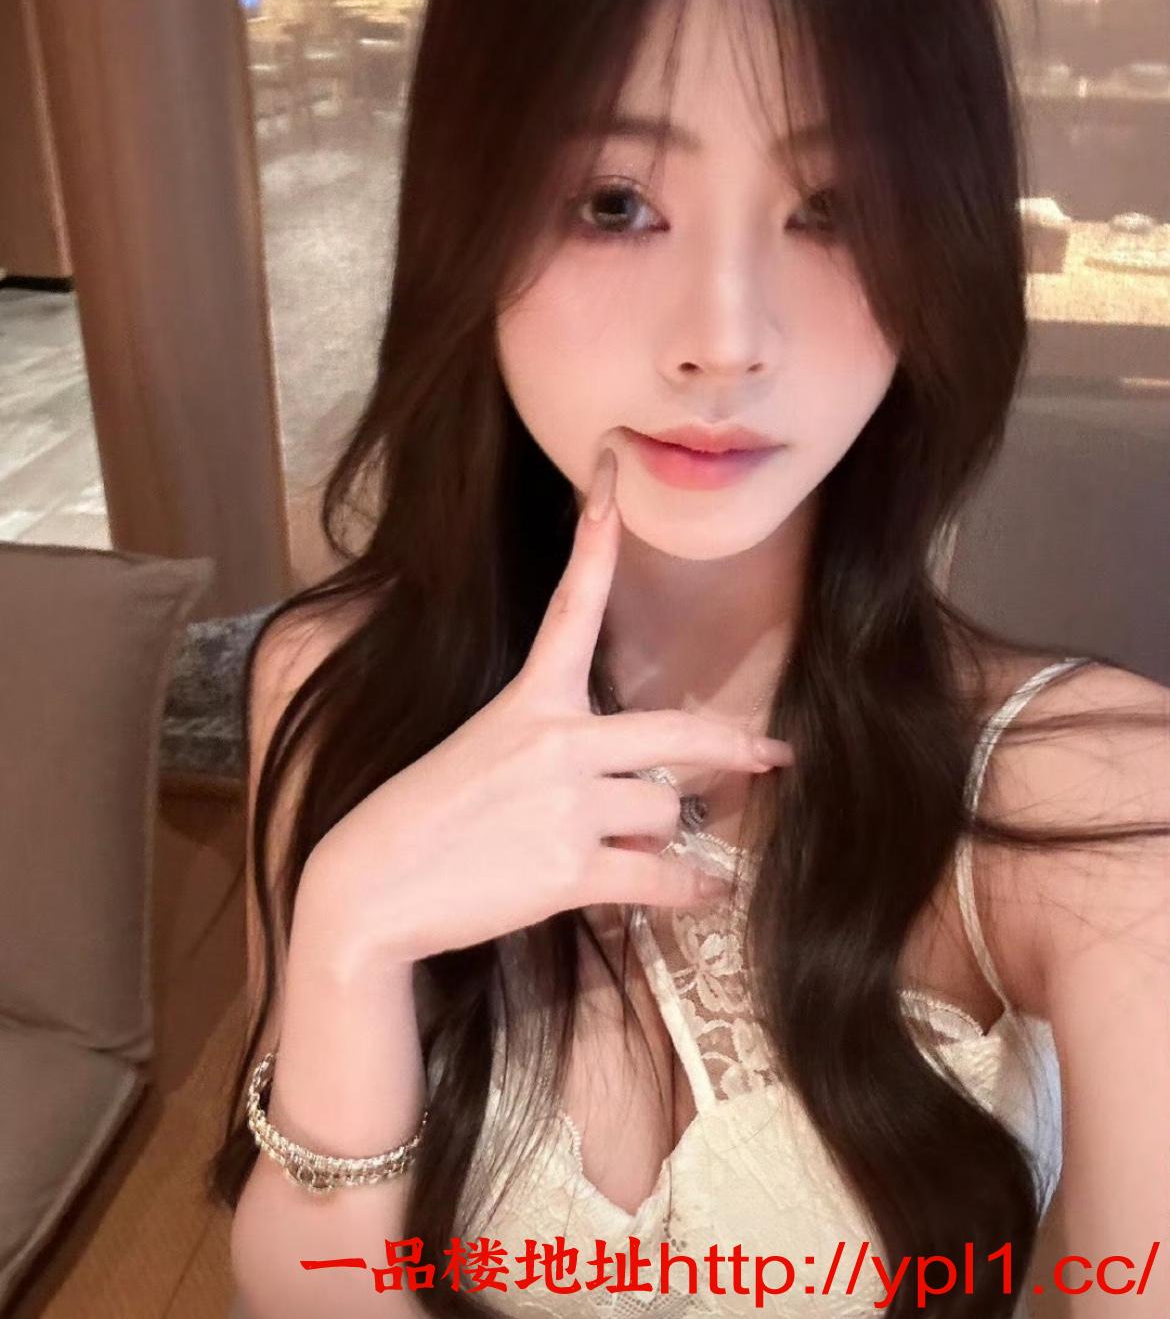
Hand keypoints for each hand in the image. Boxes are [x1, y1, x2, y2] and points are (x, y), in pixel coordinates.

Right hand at [307, 447, 794, 965]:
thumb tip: (638, 801)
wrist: (373, 885)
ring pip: (667, 812)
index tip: (611, 480)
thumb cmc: (424, 818)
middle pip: (676, 732)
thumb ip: (558, 755)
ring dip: (660, 837)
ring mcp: (565, 804)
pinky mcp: (569, 869)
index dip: (595, 540)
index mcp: (528, 700)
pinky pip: (662, 878)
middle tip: (771, 755)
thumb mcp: (483, 752)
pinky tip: (709, 894)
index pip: (569, 605)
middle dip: (731, 747)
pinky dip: (692, 891)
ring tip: (624, 855)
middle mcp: (556, 740)